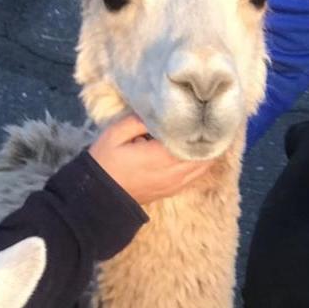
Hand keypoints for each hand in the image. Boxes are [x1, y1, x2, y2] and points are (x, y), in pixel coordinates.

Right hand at [85, 114, 218, 205]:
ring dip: (207, 151)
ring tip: (206, 133)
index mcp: (160, 156)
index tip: (205, 110)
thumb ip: (138, 121)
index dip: (202, 126)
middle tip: (208, 119)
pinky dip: (201, 163)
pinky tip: (197, 150)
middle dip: (209, 137)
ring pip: (204, 166)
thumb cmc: (105, 162)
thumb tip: (159, 112)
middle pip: (205, 154)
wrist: (99, 197)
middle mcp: (173, 172)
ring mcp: (175, 184)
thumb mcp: (115, 134)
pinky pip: (196, 175)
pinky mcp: (173, 190)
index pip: (193, 140)